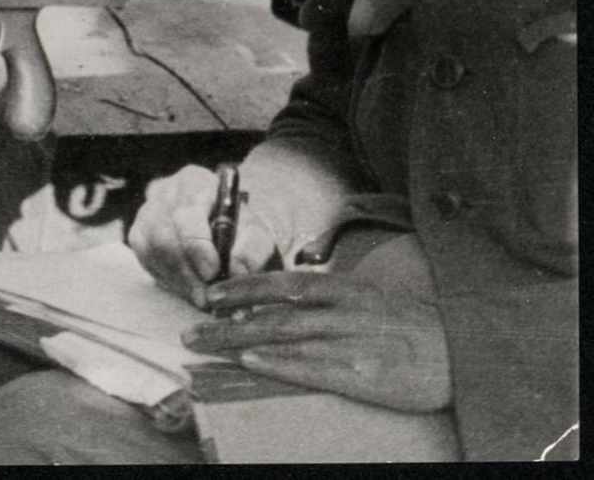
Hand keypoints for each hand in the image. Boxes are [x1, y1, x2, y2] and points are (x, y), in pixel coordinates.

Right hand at [127, 164, 280, 307]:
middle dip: (187, 271)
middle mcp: (164, 193)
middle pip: (165, 235)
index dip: (197, 245)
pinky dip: (168, 279)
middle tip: (207, 297)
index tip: (212, 272)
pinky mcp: (138, 235)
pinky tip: (187, 287)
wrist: (216, 223)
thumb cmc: (235, 225)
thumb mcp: (254, 231)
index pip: (187, 212)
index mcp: (195, 182)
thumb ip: (252, 249)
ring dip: (178, 280)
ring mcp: (146, 213)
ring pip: (153, 251)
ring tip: (201, 297)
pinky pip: (147, 261)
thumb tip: (236, 271)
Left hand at [182, 271, 452, 411]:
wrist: (466, 354)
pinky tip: (250, 364)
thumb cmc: (414, 329)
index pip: (283, 282)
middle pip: (273, 312)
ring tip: (206, 346)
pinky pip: (313, 367)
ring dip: (240, 341)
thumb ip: (329, 300)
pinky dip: (279, 364)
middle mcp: (344, 310)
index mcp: (346, 290)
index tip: (209, 294)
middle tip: (190, 330)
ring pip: (285, 336)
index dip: (242, 288)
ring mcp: (353, 341)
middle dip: (227, 320)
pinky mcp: (364, 374)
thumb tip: (281, 304)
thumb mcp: (369, 302)